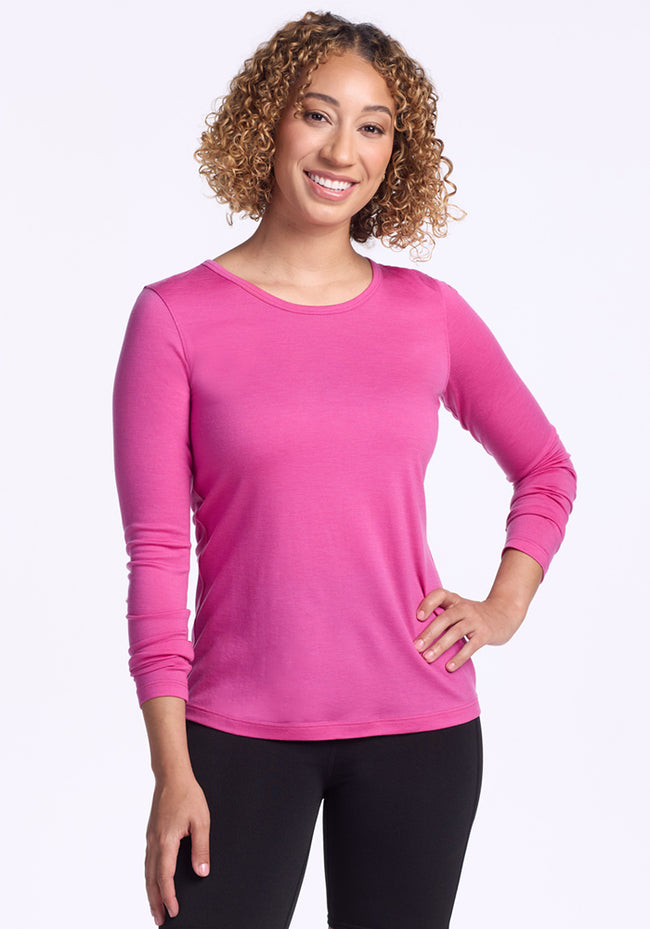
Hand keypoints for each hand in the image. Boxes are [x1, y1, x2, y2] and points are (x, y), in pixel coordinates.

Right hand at [145, 774, 210, 924]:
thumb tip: (202, 871)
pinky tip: (153, 882)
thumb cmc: (188, 795)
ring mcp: (151, 838)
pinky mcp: (151, 834)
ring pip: (147, 872)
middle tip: (160, 920)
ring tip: (155, 908)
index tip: (174, 911)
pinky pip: (148, 862)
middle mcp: (154, 842)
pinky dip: (149, 877)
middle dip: (155, 901)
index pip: (165, 877)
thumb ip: (201, 848)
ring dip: (150, 892)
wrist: (172, 776)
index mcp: (166, 841)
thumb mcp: (202, 821)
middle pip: (152, 879)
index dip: (169, 897)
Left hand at [413, 588, 526, 671]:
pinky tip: (448, 667)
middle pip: (445, 618)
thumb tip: (414, 633)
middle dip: (429, 633)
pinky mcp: (485, 634)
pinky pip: (471, 646)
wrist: (504, 615)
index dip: (428, 603)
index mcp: (455, 600)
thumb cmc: (472, 615)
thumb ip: (441, 615)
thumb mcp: (458, 609)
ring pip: (456, 633)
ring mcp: (476, 620)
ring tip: (427, 658)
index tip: (417, 617)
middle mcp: (464, 608)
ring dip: (440, 646)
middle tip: (416, 647)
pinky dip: (459, 657)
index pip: (440, 594)